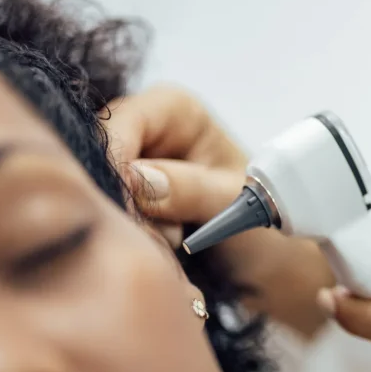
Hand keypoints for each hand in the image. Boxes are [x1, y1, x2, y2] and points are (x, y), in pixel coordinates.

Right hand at [103, 85, 334, 336]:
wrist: (272, 261)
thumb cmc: (263, 217)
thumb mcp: (235, 201)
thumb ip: (189, 189)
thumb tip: (136, 179)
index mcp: (173, 110)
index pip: (119, 124)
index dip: (113, 164)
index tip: (124, 207)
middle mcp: (144, 131)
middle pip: (98, 159)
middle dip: (122, 202)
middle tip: (158, 236)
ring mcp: (128, 169)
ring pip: (98, 194)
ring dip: (128, 227)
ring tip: (172, 245)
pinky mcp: (122, 205)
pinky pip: (106, 220)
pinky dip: (130, 241)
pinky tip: (162, 255)